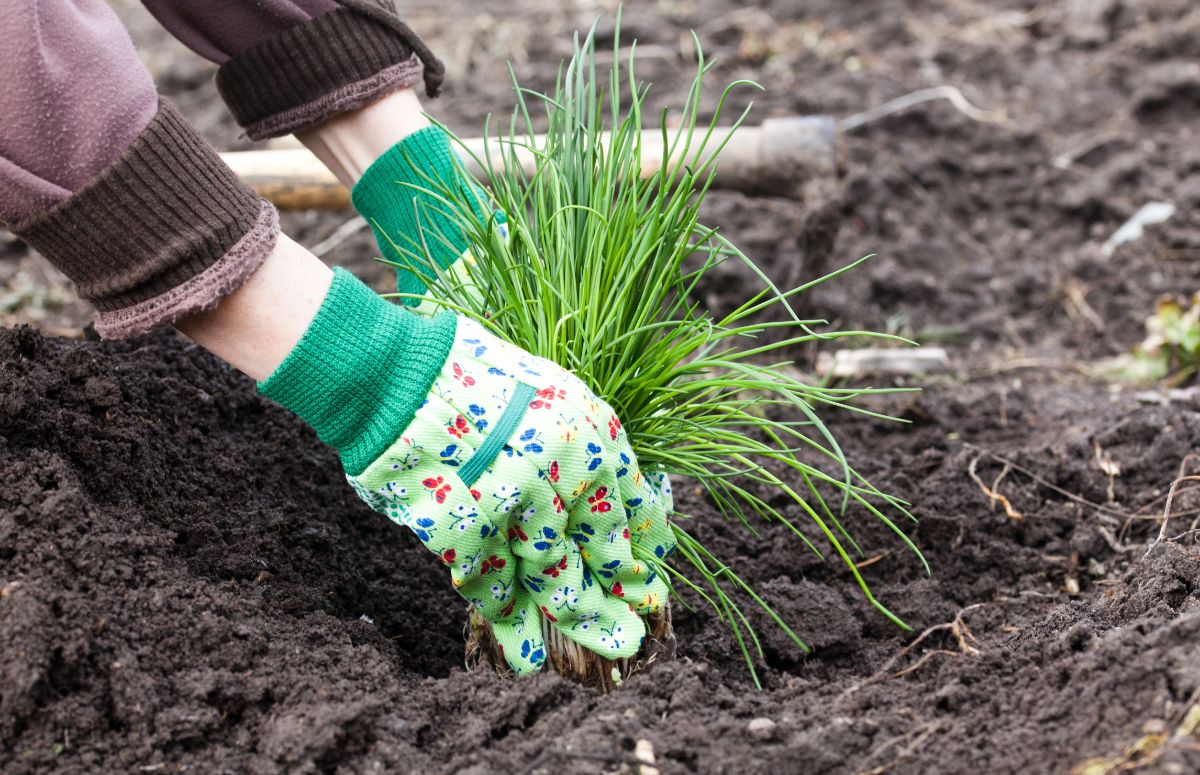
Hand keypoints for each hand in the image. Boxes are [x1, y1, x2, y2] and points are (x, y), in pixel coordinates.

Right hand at [349, 314, 674, 671]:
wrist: (400, 375)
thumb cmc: (474, 380)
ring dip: (560, 621)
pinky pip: (492, 583)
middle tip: (625, 643)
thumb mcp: (551, 398)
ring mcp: (518, 505)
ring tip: (564, 654)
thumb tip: (604, 515)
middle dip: (609, 605)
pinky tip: (512, 636)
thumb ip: (582, 453)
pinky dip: (501, 612)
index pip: (632, 513)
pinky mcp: (470, 531)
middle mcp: (566, 473)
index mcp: (593, 436)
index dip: (637, 556)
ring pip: (550, 580)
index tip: (643, 586)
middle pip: (598, 556)